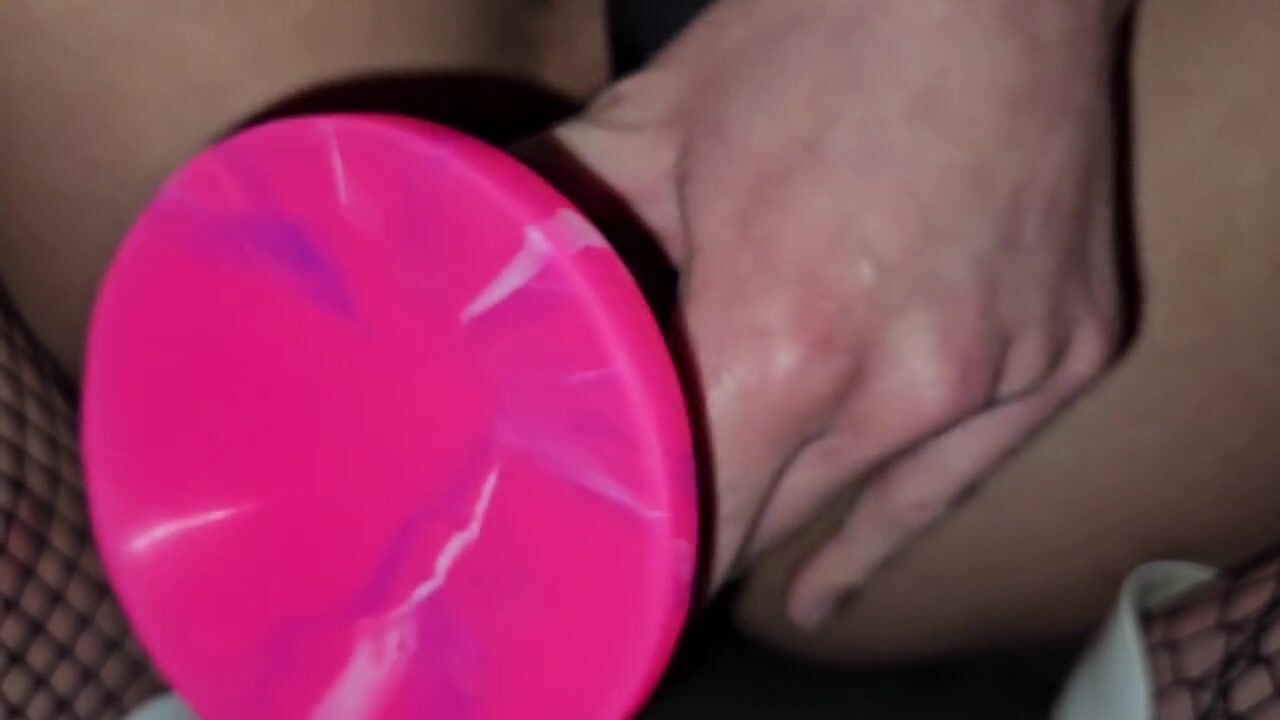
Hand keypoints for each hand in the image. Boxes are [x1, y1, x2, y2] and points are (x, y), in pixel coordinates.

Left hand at [526, 0, 1124, 627]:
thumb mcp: (664, 119)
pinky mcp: (1065, 356)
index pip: (703, 522)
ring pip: (865, 504)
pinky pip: (963, 471)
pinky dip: (895, 517)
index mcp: (783, 340)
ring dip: (793, 522)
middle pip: (774, 519)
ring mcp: (999, 378)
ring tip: (734, 581)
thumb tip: (480, 250)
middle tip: (654, 538)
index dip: (655, 563)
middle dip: (710, 531)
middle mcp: (901, 387)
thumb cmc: (827, 32)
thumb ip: (569, 209)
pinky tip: (843, 581)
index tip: (618, 579)